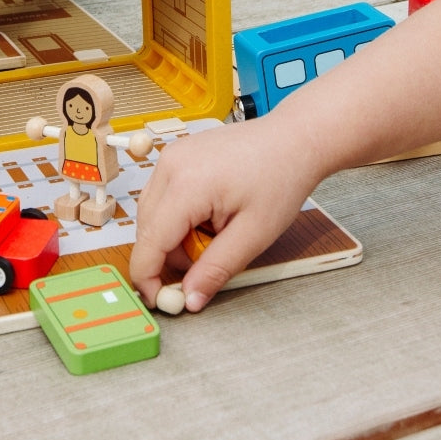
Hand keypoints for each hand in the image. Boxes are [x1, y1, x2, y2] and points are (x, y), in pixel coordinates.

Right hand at [129, 116, 321, 313]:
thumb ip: (216, 269)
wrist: (293, 139)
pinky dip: (178, 215)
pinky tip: (209, 216)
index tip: (159, 300)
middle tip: (206, 263)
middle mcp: (170, 166)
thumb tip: (190, 299)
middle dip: (170, 255)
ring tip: (215, 233)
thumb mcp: (253, 235)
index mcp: (187, 185)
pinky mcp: (177, 154)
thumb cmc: (280, 178)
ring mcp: (171, 156)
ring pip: (152, 213)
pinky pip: (163, 195)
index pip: (150, 243)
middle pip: (147, 229)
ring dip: (174, 235)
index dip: (148, 278)